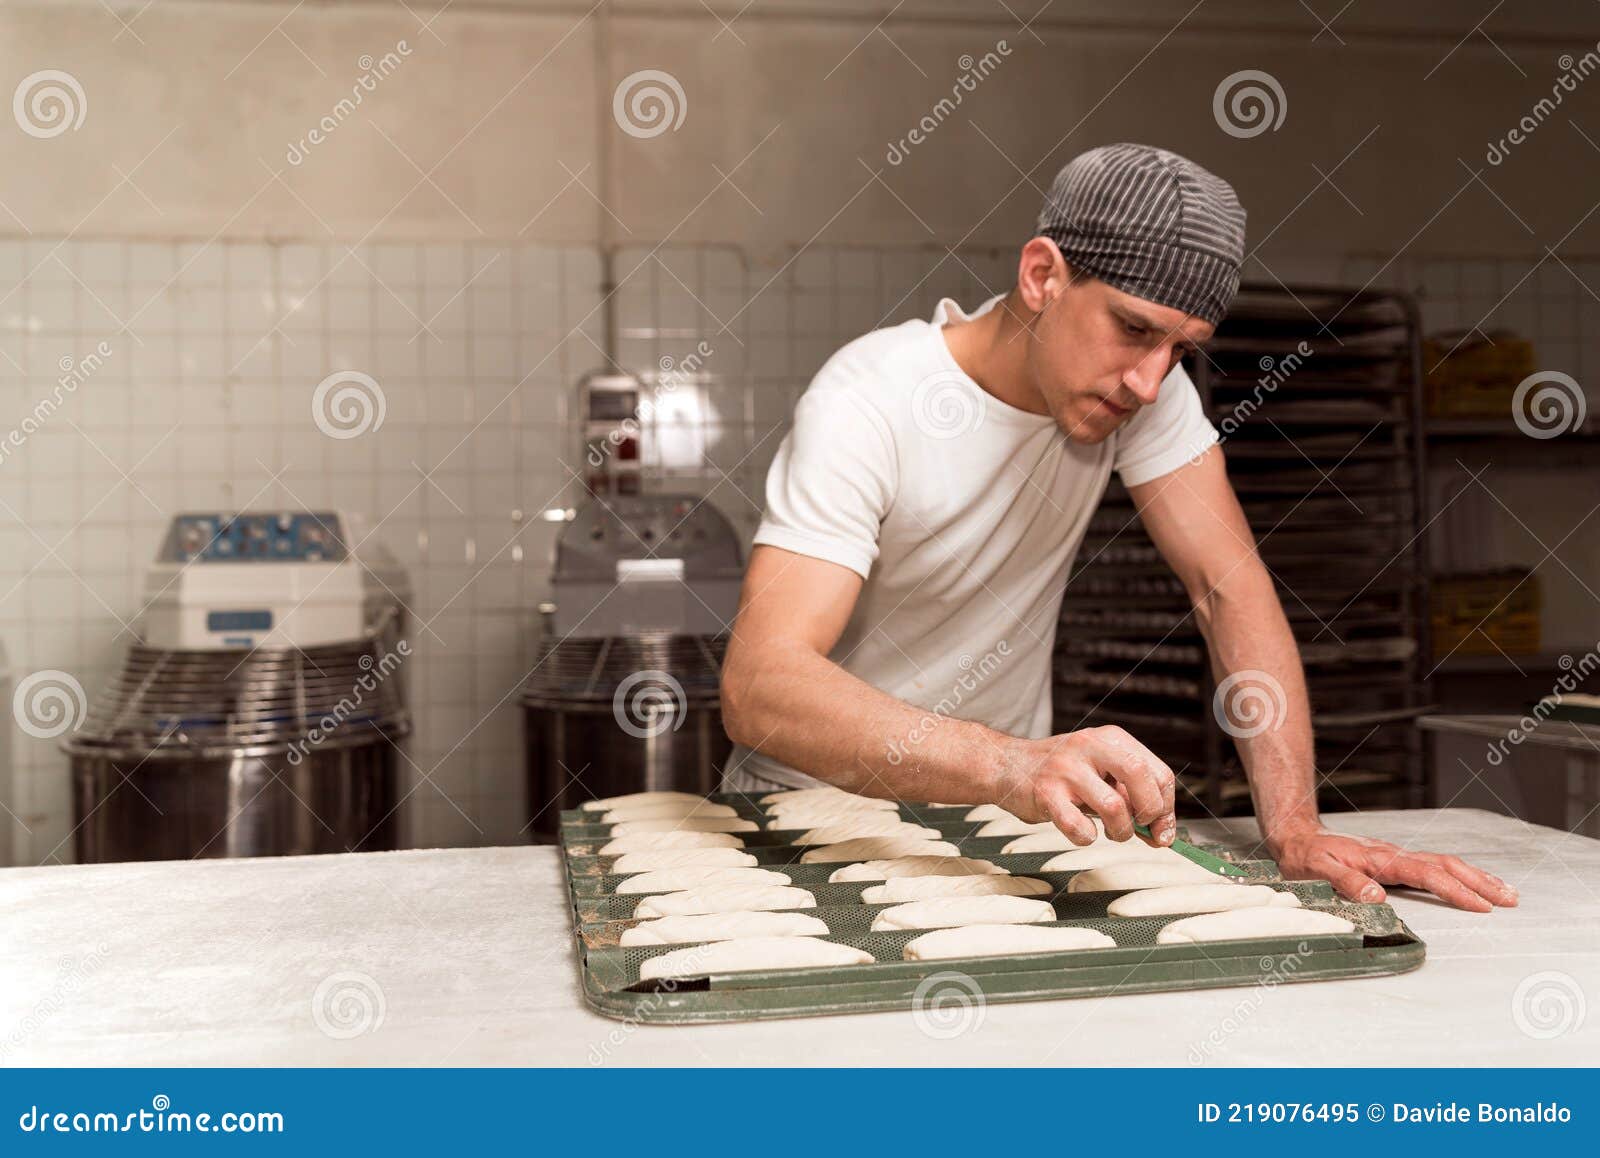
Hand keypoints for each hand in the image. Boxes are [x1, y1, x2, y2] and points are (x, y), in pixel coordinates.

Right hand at [997, 726, 1177, 846]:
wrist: (1008, 765)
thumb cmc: (1062, 774)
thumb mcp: (1101, 773)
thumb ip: (1132, 798)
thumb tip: (1162, 834)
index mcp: (1111, 739)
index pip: (1158, 772)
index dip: (1167, 807)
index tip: (1162, 829)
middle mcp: (1090, 747)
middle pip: (1140, 775)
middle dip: (1151, 812)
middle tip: (1142, 829)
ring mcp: (1066, 769)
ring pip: (1113, 806)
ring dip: (1120, 831)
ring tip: (1111, 832)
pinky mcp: (1045, 793)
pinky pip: (1078, 825)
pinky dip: (1087, 837)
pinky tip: (1083, 831)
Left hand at [1268, 824, 1518, 912]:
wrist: (1296, 837)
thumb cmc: (1305, 857)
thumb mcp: (1318, 871)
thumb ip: (1346, 883)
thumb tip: (1378, 896)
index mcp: (1381, 860)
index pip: (1426, 875)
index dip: (1454, 890)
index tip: (1481, 906)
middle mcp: (1394, 855)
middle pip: (1445, 865)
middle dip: (1479, 882)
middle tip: (1511, 899)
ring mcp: (1396, 856)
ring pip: (1443, 863)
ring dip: (1475, 877)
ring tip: (1505, 891)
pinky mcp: (1394, 860)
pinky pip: (1433, 866)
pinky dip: (1457, 874)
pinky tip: (1470, 882)